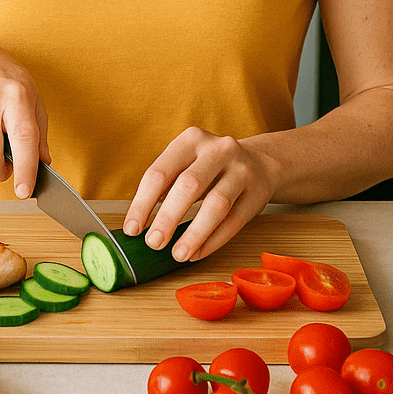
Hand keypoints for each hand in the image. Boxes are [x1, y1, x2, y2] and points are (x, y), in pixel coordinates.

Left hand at [123, 127, 273, 261]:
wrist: (260, 162)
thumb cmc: (210, 166)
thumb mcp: (187, 162)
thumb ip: (165, 184)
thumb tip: (138, 222)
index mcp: (191, 140)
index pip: (160, 172)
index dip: (143, 203)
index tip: (132, 229)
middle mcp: (218, 150)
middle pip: (189, 185)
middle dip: (168, 218)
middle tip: (153, 243)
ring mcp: (241, 170)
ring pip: (216, 205)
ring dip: (194, 234)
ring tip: (178, 254)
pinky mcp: (257, 193)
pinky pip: (234, 221)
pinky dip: (213, 241)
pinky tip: (197, 253)